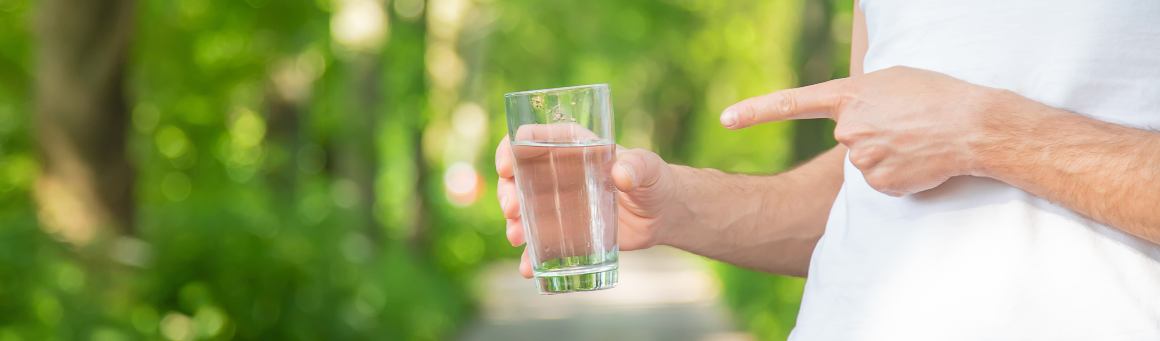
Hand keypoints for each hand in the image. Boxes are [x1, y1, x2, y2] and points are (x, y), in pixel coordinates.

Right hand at [495, 136, 677, 277]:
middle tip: (513, 209)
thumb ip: (638, 166)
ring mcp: (558, 203)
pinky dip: (530, 255)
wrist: (662, 215)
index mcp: (572, 146)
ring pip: (523, 209)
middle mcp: (558, 172)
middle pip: (519, 176)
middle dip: (507, 192)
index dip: (512, 149)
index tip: (507, 167)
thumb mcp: (649, 169)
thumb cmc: (655, 181)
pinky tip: (527, 267)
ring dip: (513, 223)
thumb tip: (621, 174)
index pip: (532, 138)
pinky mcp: (565, 230)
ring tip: (516, 237)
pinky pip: (540, 241)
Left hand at [721, 66, 999, 195]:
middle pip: (848, 138)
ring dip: (887, 155)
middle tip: (904, 126)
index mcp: (848, 95)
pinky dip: (899, 175)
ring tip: (916, 142)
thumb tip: (847, 123)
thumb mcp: (891, 81)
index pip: (792, 103)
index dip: (756, 111)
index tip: (726, 119)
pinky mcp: (878, 183)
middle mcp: (847, 127)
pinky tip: (918, 161)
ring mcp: (860, 157)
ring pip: (864, 161)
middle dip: (872, 135)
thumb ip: (861, 98)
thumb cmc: (936, 95)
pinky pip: (881, 182)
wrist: (971, 124)